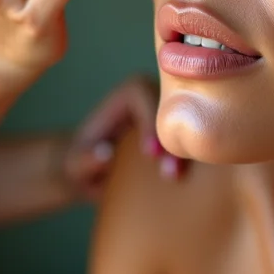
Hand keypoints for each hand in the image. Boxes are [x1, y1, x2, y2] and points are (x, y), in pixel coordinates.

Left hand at [59, 75, 187, 200]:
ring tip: (178, 179)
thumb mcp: (74, 164)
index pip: (144, 94)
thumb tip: (105, 154)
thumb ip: (83, 159)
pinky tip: (195, 180)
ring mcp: (178, 115)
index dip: (149, 121)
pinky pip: (199, 142)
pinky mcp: (188, 134)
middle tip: (170, 173)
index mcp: (130, 93)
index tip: (149, 153)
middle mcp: (159, 96)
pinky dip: (197, 160)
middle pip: (174, 107)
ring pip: (192, 124)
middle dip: (174, 139)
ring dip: (189, 152)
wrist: (97, 176)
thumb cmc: (81, 163)